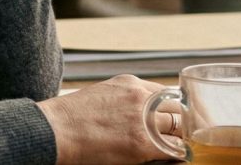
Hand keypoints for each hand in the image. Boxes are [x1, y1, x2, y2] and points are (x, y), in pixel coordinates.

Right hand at [37, 75, 182, 163]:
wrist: (56, 129)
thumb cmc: (70, 116)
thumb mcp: (100, 95)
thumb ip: (122, 99)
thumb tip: (133, 114)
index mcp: (130, 83)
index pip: (166, 92)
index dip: (174, 107)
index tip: (175, 118)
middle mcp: (141, 97)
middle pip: (178, 108)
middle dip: (182, 122)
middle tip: (184, 134)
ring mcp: (145, 120)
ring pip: (181, 129)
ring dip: (181, 139)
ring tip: (178, 147)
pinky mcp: (144, 143)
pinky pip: (176, 150)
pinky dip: (178, 154)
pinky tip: (175, 158)